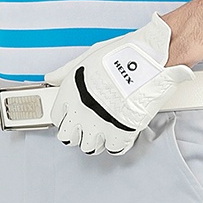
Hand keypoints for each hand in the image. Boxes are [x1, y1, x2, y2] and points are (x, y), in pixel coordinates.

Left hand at [42, 13, 193, 155]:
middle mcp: (82, 112)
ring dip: (96, 139)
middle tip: (87, 124)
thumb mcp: (89, 56)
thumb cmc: (122, 53)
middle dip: (76, 132)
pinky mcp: (121, 133)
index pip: (57, 118)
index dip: (66, 117)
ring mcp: (100, 125)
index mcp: (71, 92)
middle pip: (69, 137)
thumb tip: (52, 77)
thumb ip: (67, 70)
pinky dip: (116, 143)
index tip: (73, 115)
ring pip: (89, 147)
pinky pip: (113, 149)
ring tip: (104, 127)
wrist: (150, 59)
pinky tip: (119, 131)